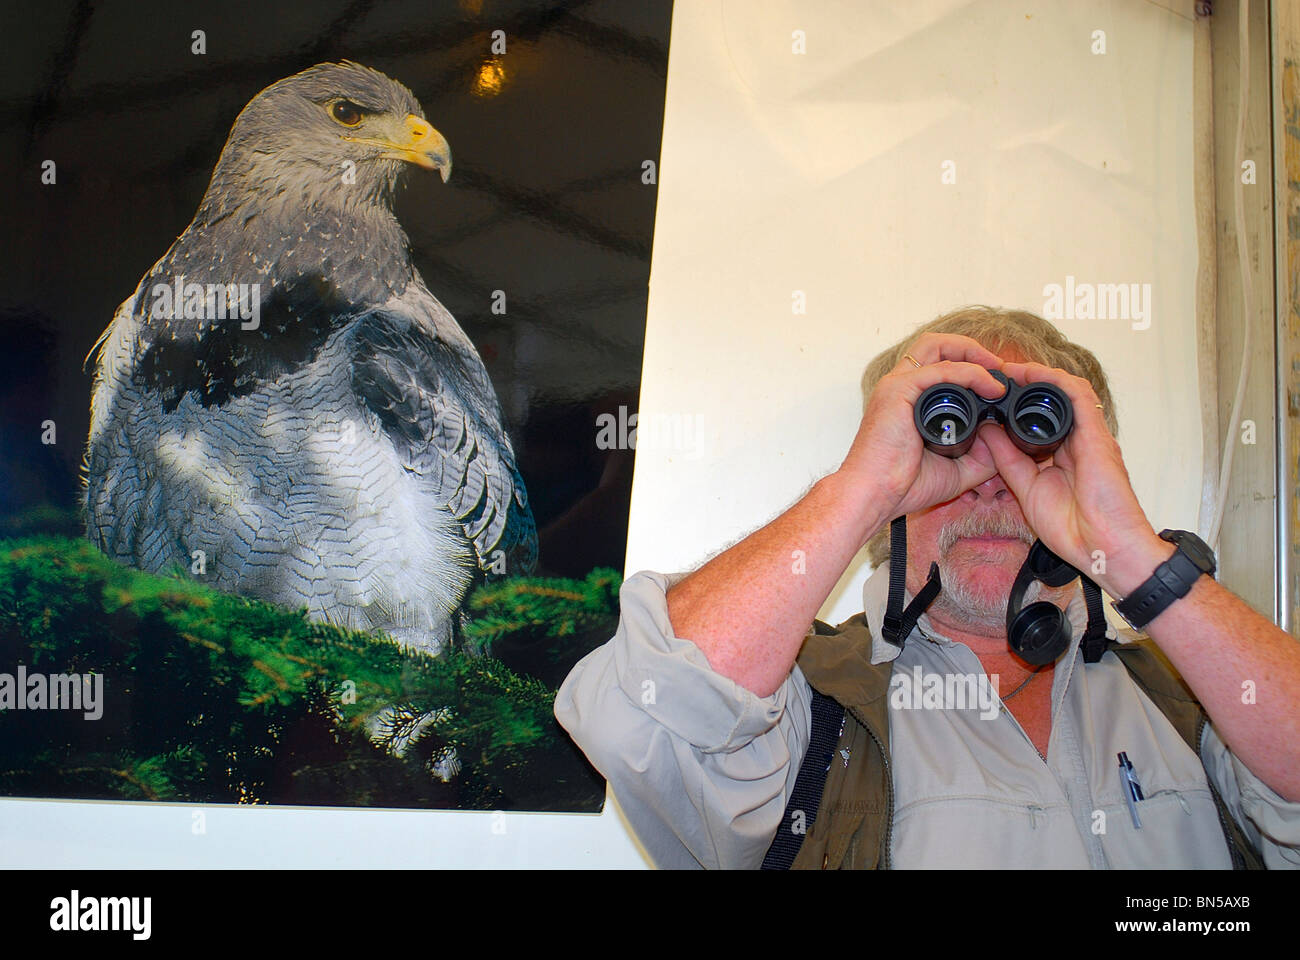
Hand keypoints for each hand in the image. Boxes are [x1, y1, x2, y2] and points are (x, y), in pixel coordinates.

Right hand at [838, 333, 1006, 528]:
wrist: (875, 496)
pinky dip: (971, 372)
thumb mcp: (955, 469)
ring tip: (998, 371)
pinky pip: (941, 370)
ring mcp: (897, 385)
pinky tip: (990, 386)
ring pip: (937, 346)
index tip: (998, 384)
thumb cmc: (902, 486)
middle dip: (973, 349)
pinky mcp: (899, 390)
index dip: (970, 365)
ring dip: (973, 352)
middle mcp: (900, 386)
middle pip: (936, 346)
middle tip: (1001, 369)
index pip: (938, 364)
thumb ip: (980, 455)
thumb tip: (1006, 441)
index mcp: (908, 399)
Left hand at [977, 361, 1168, 596]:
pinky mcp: (1097, 435)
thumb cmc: (1072, 528)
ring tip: (1009, 369)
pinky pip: (1078, 396)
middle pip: (1052, 401)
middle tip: (995, 375)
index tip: (988, 395)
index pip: (1038, 418)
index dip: (1015, 403)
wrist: (1100, 547)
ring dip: (1038, 376)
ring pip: (1065, 391)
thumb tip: (986, 431)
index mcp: (1061, 453)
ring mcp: (1089, 435)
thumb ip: (1007, 459)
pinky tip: (1032, 374)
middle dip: (1024, 384)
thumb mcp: (1026, 488)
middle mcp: (1077, 440)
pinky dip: (1055, 381)